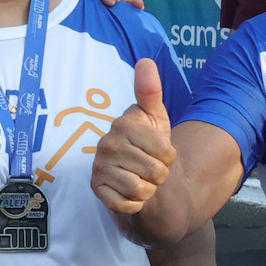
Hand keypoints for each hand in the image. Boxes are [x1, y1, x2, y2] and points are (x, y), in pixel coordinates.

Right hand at [89, 59, 175, 217]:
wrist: (132, 172)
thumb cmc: (147, 143)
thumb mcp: (154, 117)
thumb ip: (150, 91)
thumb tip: (146, 61)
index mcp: (123, 124)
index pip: (165, 151)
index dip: (169, 156)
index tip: (159, 151)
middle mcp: (106, 144)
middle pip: (155, 172)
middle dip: (159, 175)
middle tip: (148, 168)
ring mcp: (99, 167)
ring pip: (141, 190)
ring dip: (148, 190)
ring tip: (139, 179)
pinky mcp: (96, 189)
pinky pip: (126, 204)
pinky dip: (134, 204)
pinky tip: (129, 193)